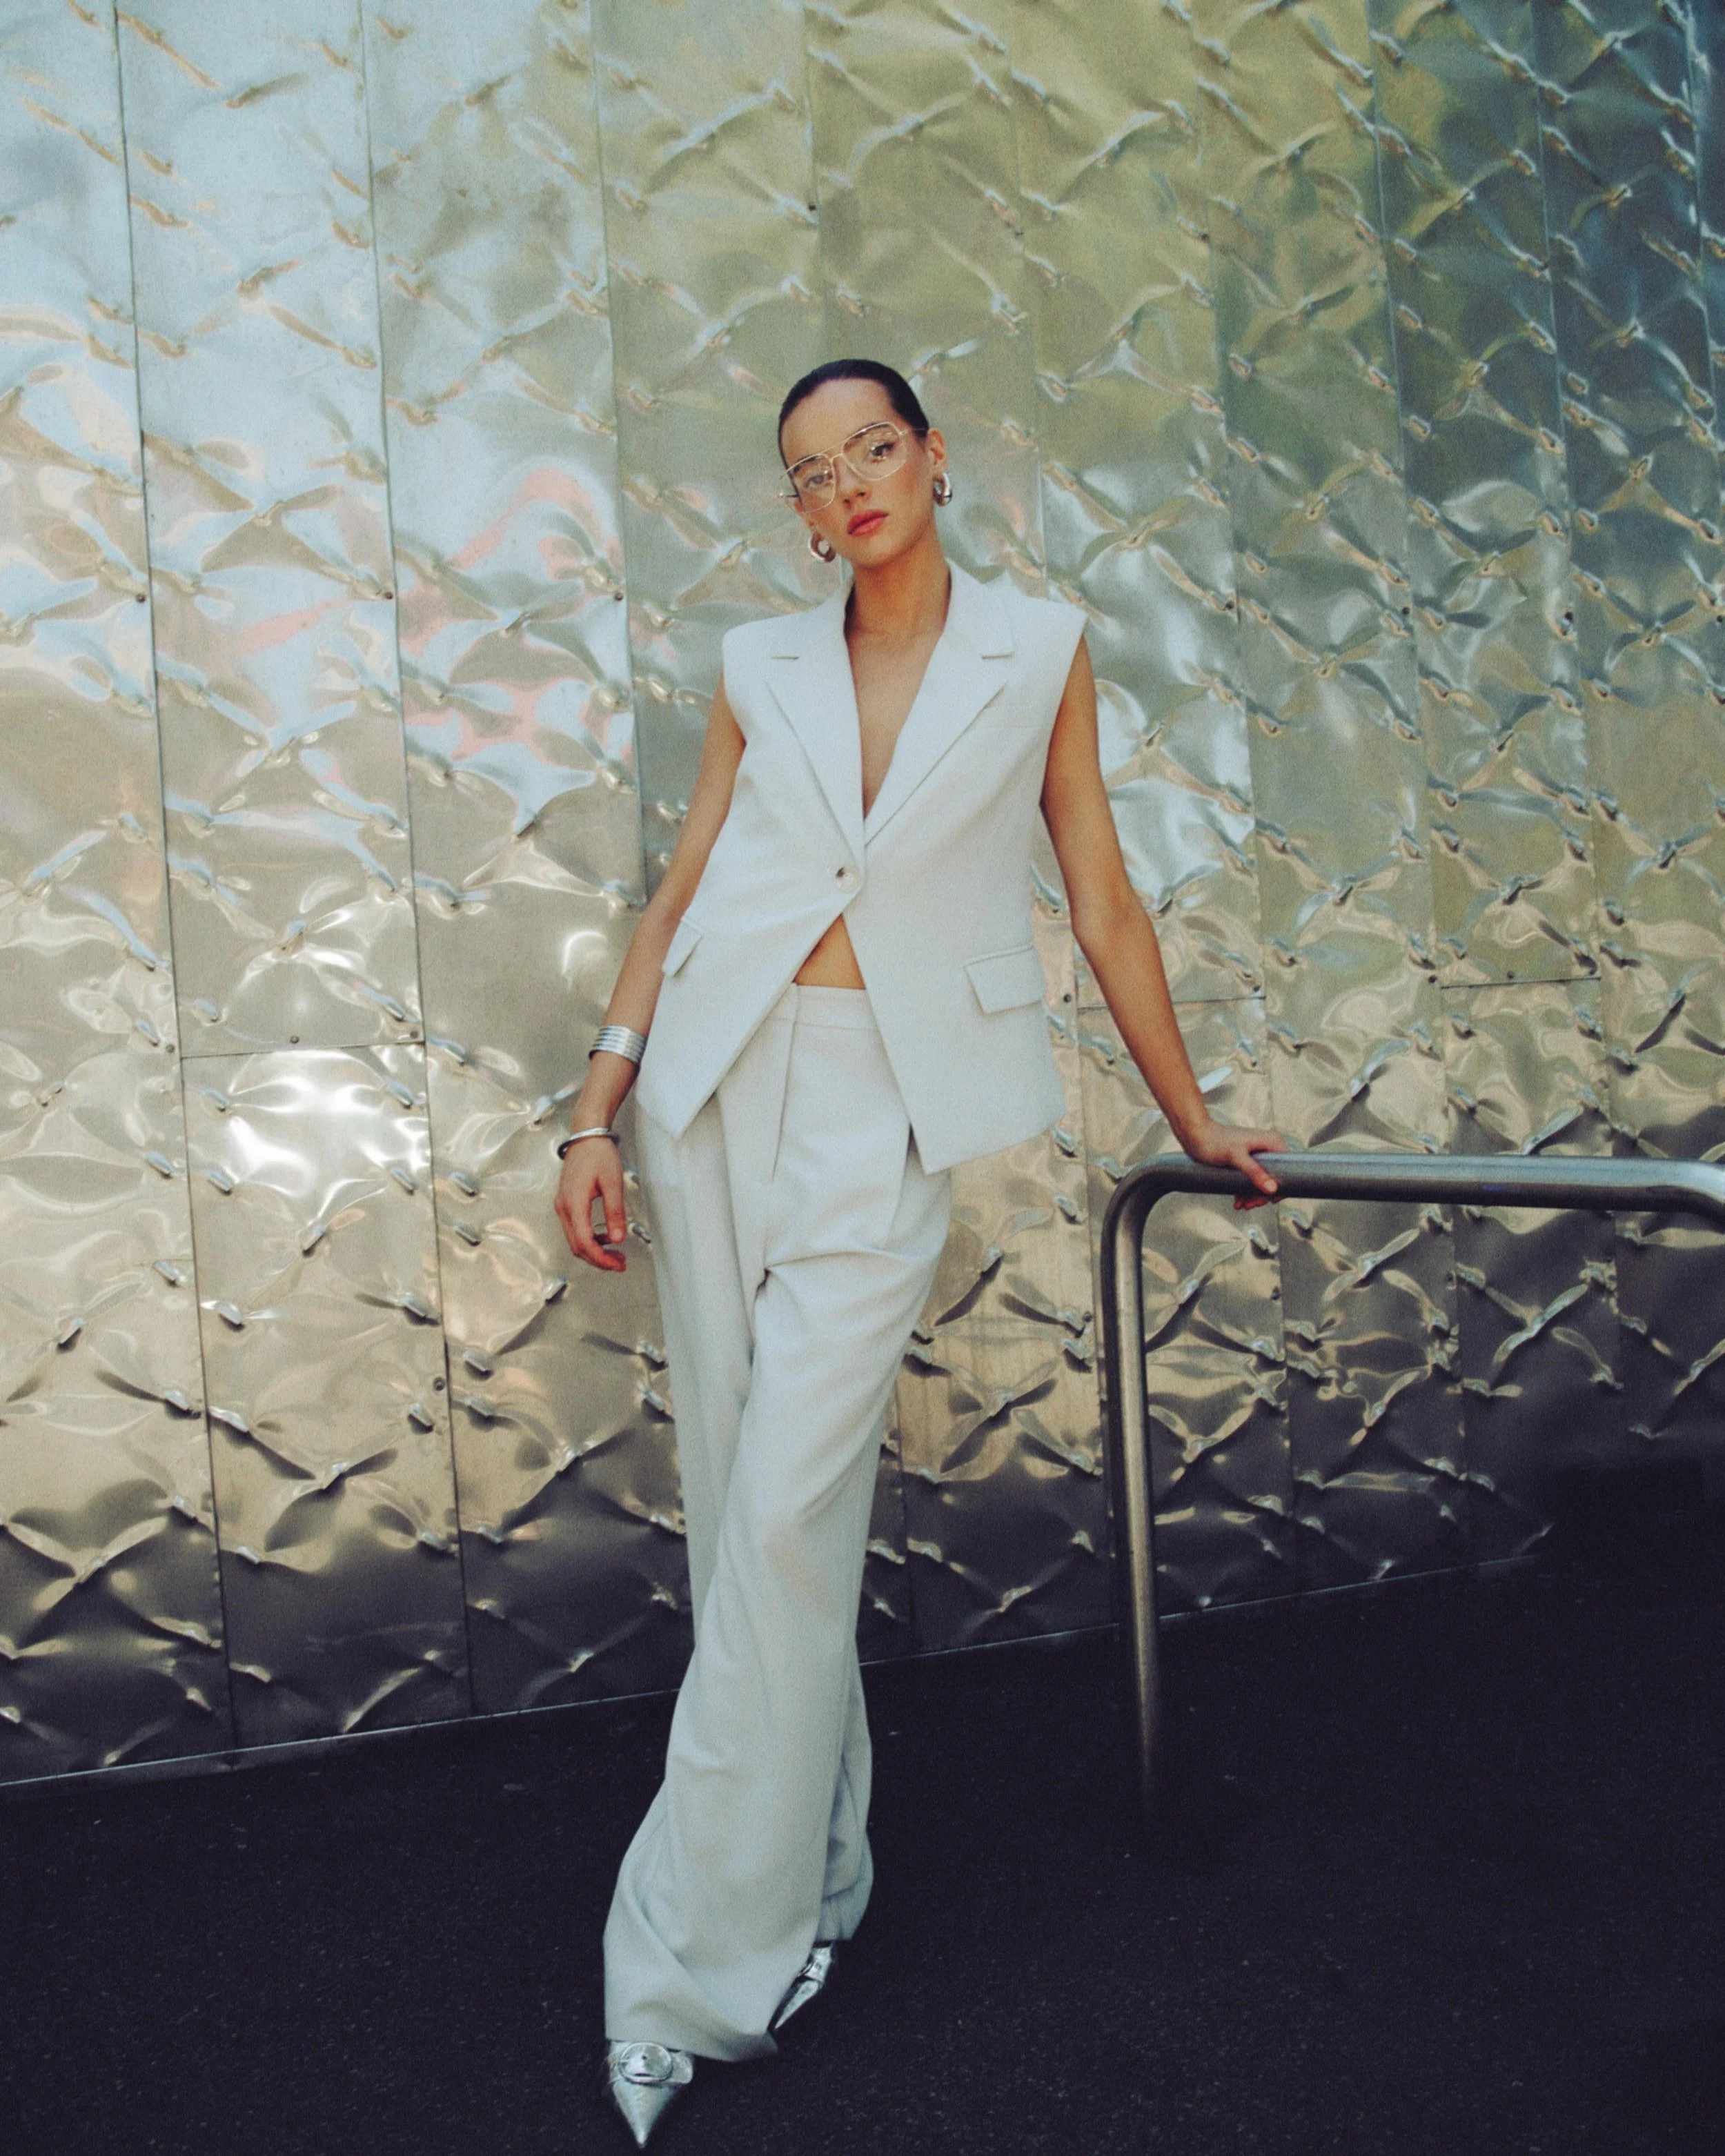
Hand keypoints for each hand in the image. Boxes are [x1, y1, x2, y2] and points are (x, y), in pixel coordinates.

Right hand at [554, 1137, 629, 1271]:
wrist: (586, 1136)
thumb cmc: (598, 1154)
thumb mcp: (613, 1183)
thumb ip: (615, 1212)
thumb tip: (618, 1238)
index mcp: (573, 1204)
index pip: (584, 1243)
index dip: (601, 1259)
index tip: (617, 1264)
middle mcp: (563, 1207)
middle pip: (577, 1246)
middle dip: (598, 1259)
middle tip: (619, 1263)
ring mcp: (562, 1205)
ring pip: (575, 1240)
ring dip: (594, 1251)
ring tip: (615, 1254)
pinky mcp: (566, 1202)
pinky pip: (575, 1229)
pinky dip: (589, 1239)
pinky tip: (605, 1239)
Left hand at [1181, 1117, 1286, 1208]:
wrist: (1194, 1135)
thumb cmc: (1213, 1141)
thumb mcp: (1235, 1157)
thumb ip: (1254, 1172)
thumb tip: (1272, 1189)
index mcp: (1272, 1142)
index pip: (1289, 1169)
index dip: (1283, 1187)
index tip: (1271, 1200)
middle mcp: (1268, 1147)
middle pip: (1276, 1177)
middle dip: (1264, 1195)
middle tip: (1250, 1205)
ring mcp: (1257, 1154)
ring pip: (1263, 1181)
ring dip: (1254, 1195)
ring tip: (1241, 1204)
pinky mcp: (1247, 1160)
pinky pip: (1253, 1179)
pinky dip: (1246, 1191)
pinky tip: (1238, 1200)